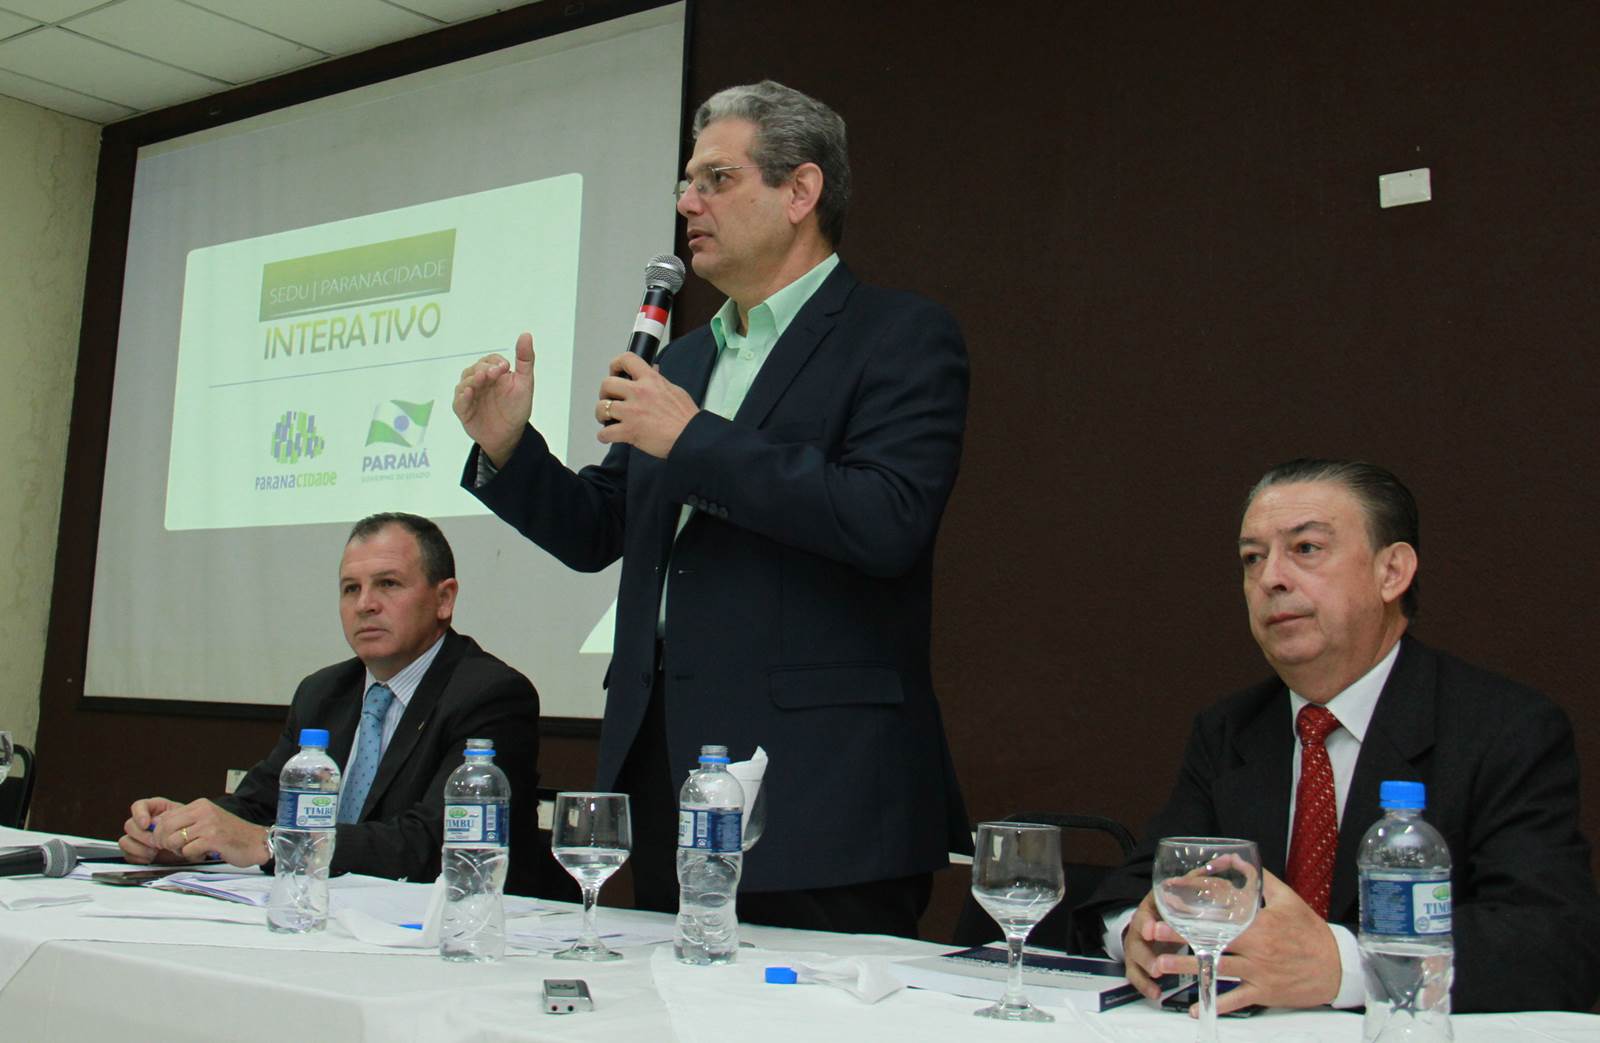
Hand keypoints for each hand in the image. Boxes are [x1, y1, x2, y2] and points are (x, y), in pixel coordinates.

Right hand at [119, 796, 185, 863]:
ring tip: (154, 852)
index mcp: (154, 809)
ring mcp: (138, 838)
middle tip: (156, 842)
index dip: (139, 814)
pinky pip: (127, 855)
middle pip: (130, 825)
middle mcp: (143, 822)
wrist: (192, 846)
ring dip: (139, 848)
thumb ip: (170, 818)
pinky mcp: (136, 852)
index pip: (139, 806)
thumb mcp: (184, 820)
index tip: (146, 824)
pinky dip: (138, 858)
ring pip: (125, 841)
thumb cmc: (189, 830)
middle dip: (142, 836)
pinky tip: (150, 858)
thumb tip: (156, 822)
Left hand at [148, 798, 270, 868]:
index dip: (160, 832)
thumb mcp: (208, 821)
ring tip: (192, 851)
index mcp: (200, 805)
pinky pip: (188, 850)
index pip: (166, 816)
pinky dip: (192, 856)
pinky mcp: (212, 838)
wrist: (257, 842)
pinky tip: (203, 854)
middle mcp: (203, 811)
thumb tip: (160, 828)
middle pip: (166, 827)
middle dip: (165, 842)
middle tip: (174, 849)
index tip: (165, 842)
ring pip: (174, 840)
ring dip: (179, 851)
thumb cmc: (232, 835)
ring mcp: (208, 824)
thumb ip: (188, 822)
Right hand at [454, 332, 534, 466]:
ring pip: (465, 382)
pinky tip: (469, 393)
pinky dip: (463, 397)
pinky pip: (459, 401)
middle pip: (475, 369)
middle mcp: (479, 381)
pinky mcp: (464, 410)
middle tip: (493, 373)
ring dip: (472, 380)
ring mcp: (470, 395)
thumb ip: (525, 359)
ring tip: (481, 380)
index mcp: (493, 373)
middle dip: (483, 370)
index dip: (495, 362)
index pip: (490, 360)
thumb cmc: (516, 408)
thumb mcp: (525, 383)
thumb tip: (526, 335)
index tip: (505, 367)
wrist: (510, 435)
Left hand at [595, 353, 698, 458]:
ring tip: (608, 419)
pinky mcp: (629, 431)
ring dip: (601, 414)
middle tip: (609, 400)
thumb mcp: (675, 390)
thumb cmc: (686, 418)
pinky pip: (605, 432)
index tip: (615, 372)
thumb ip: (659, 380)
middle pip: (607, 384)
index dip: (615, 364)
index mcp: (651, 380)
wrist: (691, 438)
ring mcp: (632, 412)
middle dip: (605, 393)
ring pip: (601, 408)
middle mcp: (639, 393)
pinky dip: (604, 436)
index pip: (626, 359)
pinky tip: (610, 436)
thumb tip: (652, 370)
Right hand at [1123, 889, 1186, 999]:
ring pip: (1134, 959)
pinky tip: (1156, 994)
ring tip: (1157, 978)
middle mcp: (1140, 927)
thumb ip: (1192, 885)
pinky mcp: (1138, 962)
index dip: (1147, 923)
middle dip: (1146, 954)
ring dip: (1144, 970)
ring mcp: (1137, 946)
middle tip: (1158, 966)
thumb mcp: (1181, 893)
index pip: (1144, 914)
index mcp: (1150, 908)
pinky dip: (1144, 985)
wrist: (1155, 919)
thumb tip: (1209, 870)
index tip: (1151, 930)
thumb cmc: (1172, 907)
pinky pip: (1136, 975)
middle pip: (1137, 940)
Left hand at [1154, 869, 1340, 1012]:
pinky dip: (1215, 1004)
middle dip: (1181, 938)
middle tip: (1153, 934)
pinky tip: (1194, 1006)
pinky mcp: (1263, 992)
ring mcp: (1259, 973)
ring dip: (1188, 968)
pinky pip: (1235, 1000)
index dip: (1195, 911)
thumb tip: (1238, 859)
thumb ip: (1262, 880)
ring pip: (1217, 970)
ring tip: (1160, 965)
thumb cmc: (1311, 932)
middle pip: (1212, 942)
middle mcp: (1256, 949)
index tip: (1170, 906)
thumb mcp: (1289, 901)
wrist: (1337, 967)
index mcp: (1260, 925)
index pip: (1221, 916)